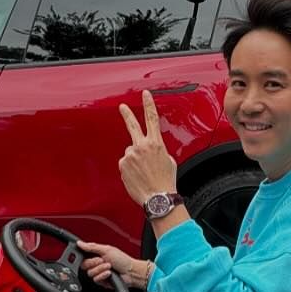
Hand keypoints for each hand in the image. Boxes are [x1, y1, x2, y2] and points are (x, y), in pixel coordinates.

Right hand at [78, 241, 152, 291]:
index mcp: (96, 255)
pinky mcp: (101, 281)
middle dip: (94, 262)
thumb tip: (80, 243)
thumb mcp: (107, 249)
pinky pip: (95, 279)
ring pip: (90, 273)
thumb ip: (92, 247)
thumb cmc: (123, 260)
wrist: (131, 272)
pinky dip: (103, 275)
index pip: (83, 255)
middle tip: (103, 260)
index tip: (89, 254)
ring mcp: (98, 273)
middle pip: (84, 265)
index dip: (84, 256)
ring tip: (109, 266)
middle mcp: (96, 264)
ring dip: (100, 269)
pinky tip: (109, 273)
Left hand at [118, 90, 178, 205]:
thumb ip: (157, 150)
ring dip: (135, 161)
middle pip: (132, 125)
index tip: (145, 94)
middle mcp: (141, 146)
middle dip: (127, 114)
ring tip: (144, 173)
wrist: (158, 197)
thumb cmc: (165, 181)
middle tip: (122, 106)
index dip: (149, 104)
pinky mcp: (122, 165)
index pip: (152, 118)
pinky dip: (130, 169)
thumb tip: (149, 150)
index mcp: (156, 143)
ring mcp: (130, 155)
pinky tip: (137, 177)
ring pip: (130, 153)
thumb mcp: (168, 160)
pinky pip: (125, 164)